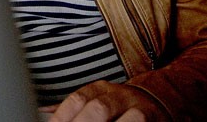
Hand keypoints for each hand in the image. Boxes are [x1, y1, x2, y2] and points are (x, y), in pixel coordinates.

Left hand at [39, 81, 169, 121]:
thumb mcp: (96, 98)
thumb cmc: (120, 104)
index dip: (64, 115)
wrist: (163, 98)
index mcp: (101, 89)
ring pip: (129, 119)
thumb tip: (43, 113)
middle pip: (99, 109)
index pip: (79, 99)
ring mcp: (140, 111)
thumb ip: (73, 108)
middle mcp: (121, 96)